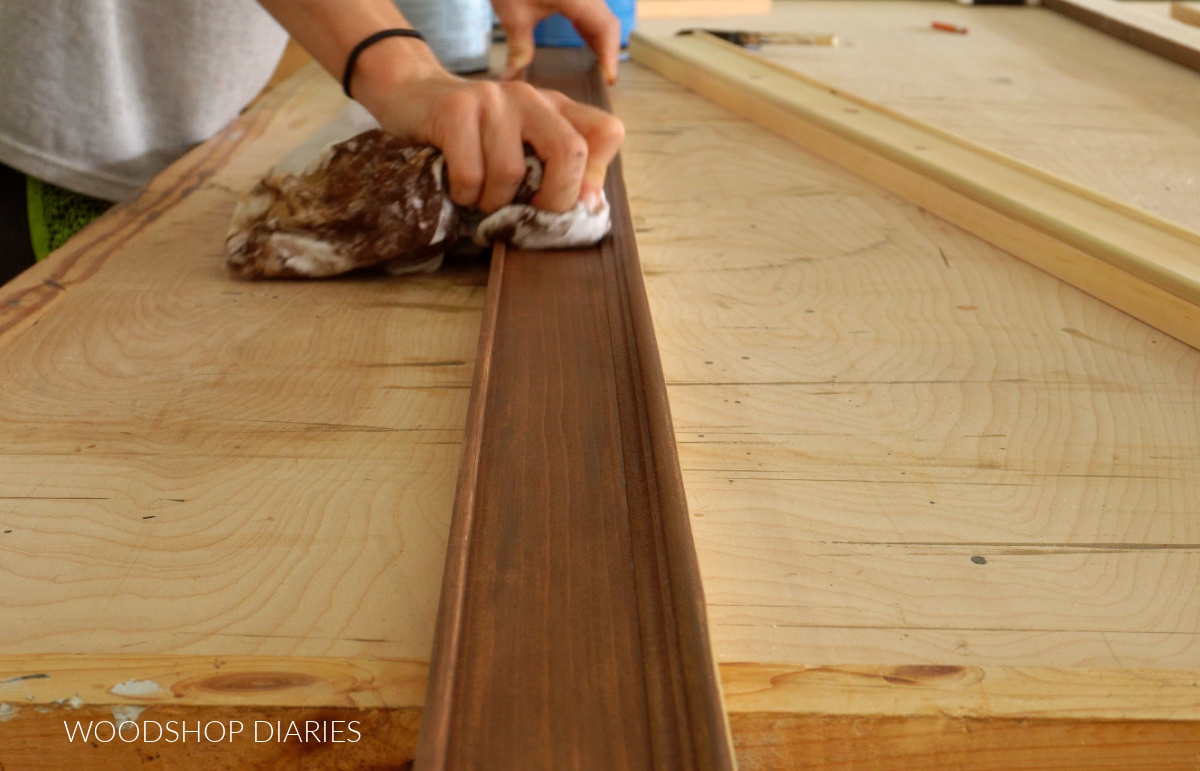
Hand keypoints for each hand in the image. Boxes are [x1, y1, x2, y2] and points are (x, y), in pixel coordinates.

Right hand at [356, 41, 623, 212]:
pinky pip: (471, 175)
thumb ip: (557, 171)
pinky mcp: (456, 109)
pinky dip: (465, 195)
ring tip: (481, 198)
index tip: (572, 203)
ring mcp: (494, 99)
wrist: (412, 96)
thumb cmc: (474, 137)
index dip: (595, 176)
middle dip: (551, 200)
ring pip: (511, 173)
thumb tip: (587, 206)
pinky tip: (459, 188)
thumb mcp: (521, 148)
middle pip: (569, 151)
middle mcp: (532, 98)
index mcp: (556, 108)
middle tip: (528, 217)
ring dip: (493, 203)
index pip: (607, 132)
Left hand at [491, 0, 621, 84]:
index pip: (605, 27)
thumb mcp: (512, 14)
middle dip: (607, 50)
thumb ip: (519, 48)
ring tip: (597, 63)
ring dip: (600, 38)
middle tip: (604, 77)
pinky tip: (583, 38)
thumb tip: (512, 77)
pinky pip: (591, 6)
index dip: (610, 54)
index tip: (609, 79)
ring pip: (602, 14)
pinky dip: (590, 25)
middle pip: (607, 22)